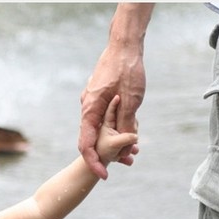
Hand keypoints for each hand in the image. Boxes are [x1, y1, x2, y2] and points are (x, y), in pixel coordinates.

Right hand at [79, 42, 144, 178]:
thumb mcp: (131, 100)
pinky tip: (130, 131)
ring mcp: (92, 102)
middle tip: (126, 164)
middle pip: (92, 139)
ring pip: (100, 129)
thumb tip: (126, 145)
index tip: (104, 174)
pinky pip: (104, 118)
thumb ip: (126, 123)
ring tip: (132, 151)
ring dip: (114, 141)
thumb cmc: (127, 69)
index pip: (86, 144)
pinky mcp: (99, 97)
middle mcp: (87, 108)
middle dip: (106, 155)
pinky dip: (114, 128)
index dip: (94, 162)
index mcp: (90, 110)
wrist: (124, 44)